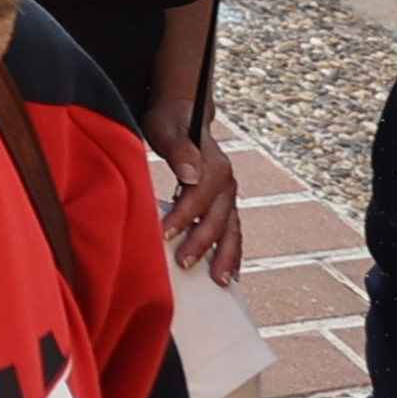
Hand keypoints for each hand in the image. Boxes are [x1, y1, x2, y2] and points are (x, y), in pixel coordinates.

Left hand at [158, 131, 244, 284]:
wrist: (184, 115)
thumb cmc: (170, 122)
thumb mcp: (168, 128)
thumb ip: (179, 149)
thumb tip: (190, 173)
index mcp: (213, 165)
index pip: (197, 196)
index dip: (182, 217)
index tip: (164, 235)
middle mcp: (226, 182)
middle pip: (217, 217)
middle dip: (202, 243)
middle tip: (185, 265)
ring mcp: (228, 196)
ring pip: (232, 229)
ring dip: (226, 255)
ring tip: (220, 282)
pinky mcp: (225, 205)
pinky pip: (232, 232)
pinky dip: (232, 253)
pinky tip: (230, 274)